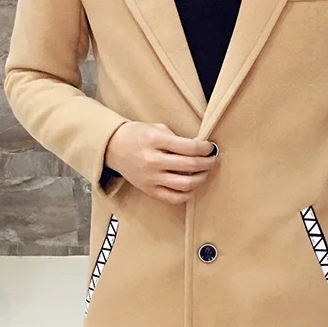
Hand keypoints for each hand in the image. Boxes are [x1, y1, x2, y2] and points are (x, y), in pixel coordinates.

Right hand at [104, 121, 218, 204]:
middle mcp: (153, 161)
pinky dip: (189, 194)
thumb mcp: (156, 128)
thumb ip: (176, 138)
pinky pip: (174, 198)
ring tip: (206, 172)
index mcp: (155, 141)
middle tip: (214, 159)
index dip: (205, 148)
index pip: (189, 147)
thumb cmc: (137, 135)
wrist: (113, 147)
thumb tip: (199, 148)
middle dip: (208, 162)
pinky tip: (195, 186)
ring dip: (202, 178)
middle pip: (190, 165)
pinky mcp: (149, 190)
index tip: (211, 148)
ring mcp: (151, 178)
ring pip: (185, 184)